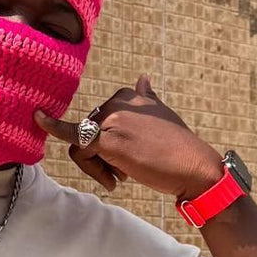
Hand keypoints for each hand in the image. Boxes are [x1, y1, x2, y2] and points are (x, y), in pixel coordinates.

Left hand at [35, 74, 223, 200]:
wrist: (194, 166)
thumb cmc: (178, 147)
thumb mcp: (162, 114)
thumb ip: (146, 97)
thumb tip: (142, 78)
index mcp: (127, 96)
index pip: (96, 120)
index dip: (102, 145)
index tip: (122, 160)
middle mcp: (118, 103)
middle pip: (85, 134)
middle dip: (98, 159)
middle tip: (122, 175)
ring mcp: (112, 120)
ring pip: (80, 146)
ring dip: (96, 168)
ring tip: (121, 178)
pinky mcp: (108, 140)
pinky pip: (76, 144)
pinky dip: (67, 143)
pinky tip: (62, 139)